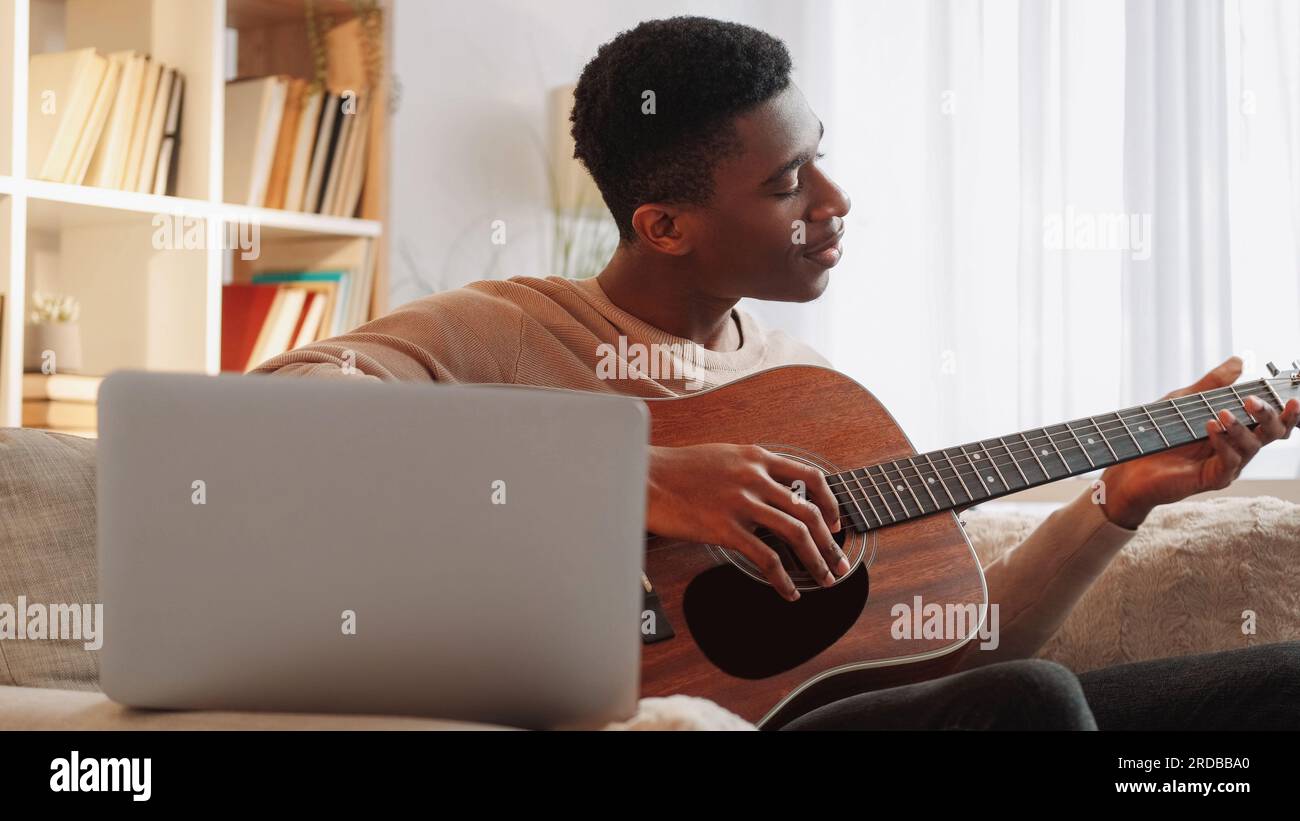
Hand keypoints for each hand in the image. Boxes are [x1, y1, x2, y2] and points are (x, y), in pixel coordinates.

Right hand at [646, 443, 849, 600]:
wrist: (646, 476)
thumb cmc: (678, 469)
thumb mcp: (723, 457)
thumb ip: (751, 470)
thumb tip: (772, 490)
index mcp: (757, 458)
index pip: (812, 477)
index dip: (830, 503)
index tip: (834, 523)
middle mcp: (756, 478)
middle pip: (810, 512)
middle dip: (831, 542)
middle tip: (839, 562)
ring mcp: (742, 503)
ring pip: (796, 534)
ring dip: (817, 561)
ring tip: (824, 580)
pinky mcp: (726, 528)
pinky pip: (766, 558)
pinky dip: (783, 579)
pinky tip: (788, 591)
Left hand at [1098, 356, 1299, 528]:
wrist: (1130, 465)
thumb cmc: (1158, 432)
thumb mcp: (1184, 401)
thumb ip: (1212, 383)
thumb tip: (1240, 361)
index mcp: (1237, 429)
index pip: (1270, 420)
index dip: (1288, 412)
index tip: (1294, 399)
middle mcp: (1238, 447)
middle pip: (1271, 433)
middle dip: (1268, 415)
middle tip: (1252, 400)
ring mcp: (1227, 464)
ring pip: (1251, 447)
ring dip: (1239, 427)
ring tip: (1221, 413)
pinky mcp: (1213, 478)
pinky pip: (1229, 462)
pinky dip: (1223, 443)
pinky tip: (1211, 428)